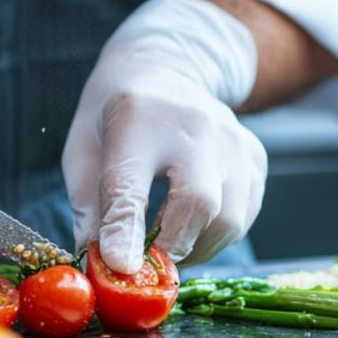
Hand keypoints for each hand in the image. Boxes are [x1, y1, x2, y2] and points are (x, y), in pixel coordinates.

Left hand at [64, 0, 266, 273]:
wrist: (165, 70)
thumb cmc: (115, 118)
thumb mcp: (83, 151)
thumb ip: (90, 208)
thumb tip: (101, 266)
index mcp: (136, 118)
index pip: (131, 184)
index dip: (126, 230)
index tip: (122, 267)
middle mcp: (195, 124)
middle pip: (198, 203)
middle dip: (171, 248)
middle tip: (147, 267)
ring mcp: (233, 139)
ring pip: (228, 218)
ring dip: (195, 248)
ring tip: (167, 247)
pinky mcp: (254, 157)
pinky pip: (244, 216)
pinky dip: (216, 236)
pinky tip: (191, 228)